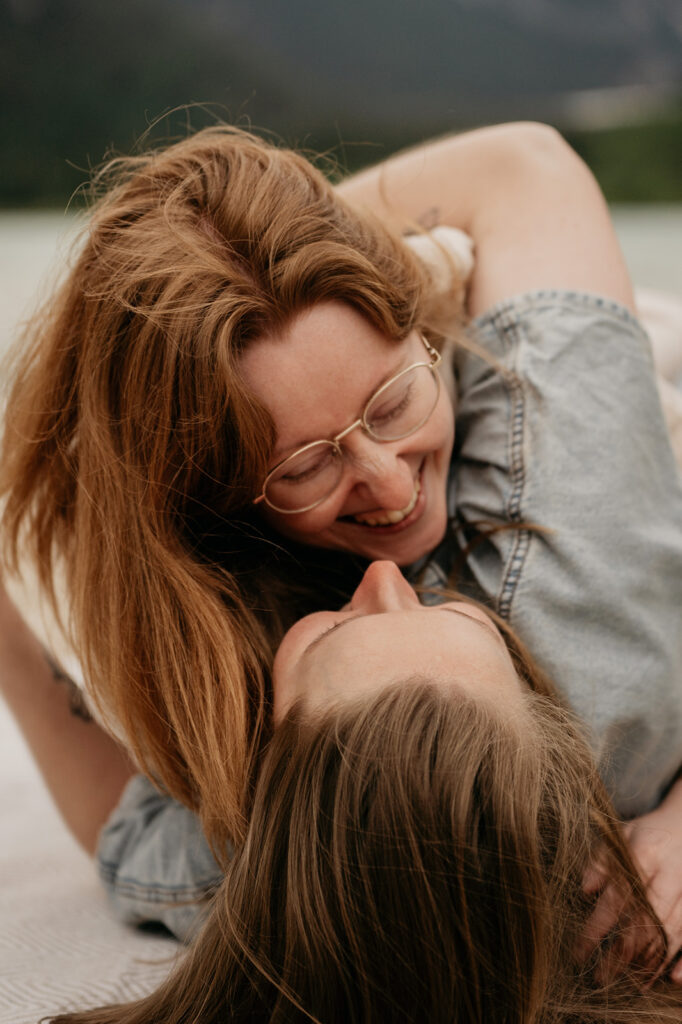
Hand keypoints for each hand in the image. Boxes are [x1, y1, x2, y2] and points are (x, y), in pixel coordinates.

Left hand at [578, 781, 681, 983]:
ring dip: (651, 963)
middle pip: (643, 923)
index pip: (615, 900)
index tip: (579, 954)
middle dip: (621, 956)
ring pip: (670, 934)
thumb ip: (600, 861)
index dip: (596, 930)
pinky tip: (672, 979)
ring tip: (631, 985)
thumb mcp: (619, 835)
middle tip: (601, 979)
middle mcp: (668, 876)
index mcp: (643, 856)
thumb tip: (584, 890)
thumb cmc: (647, 833)